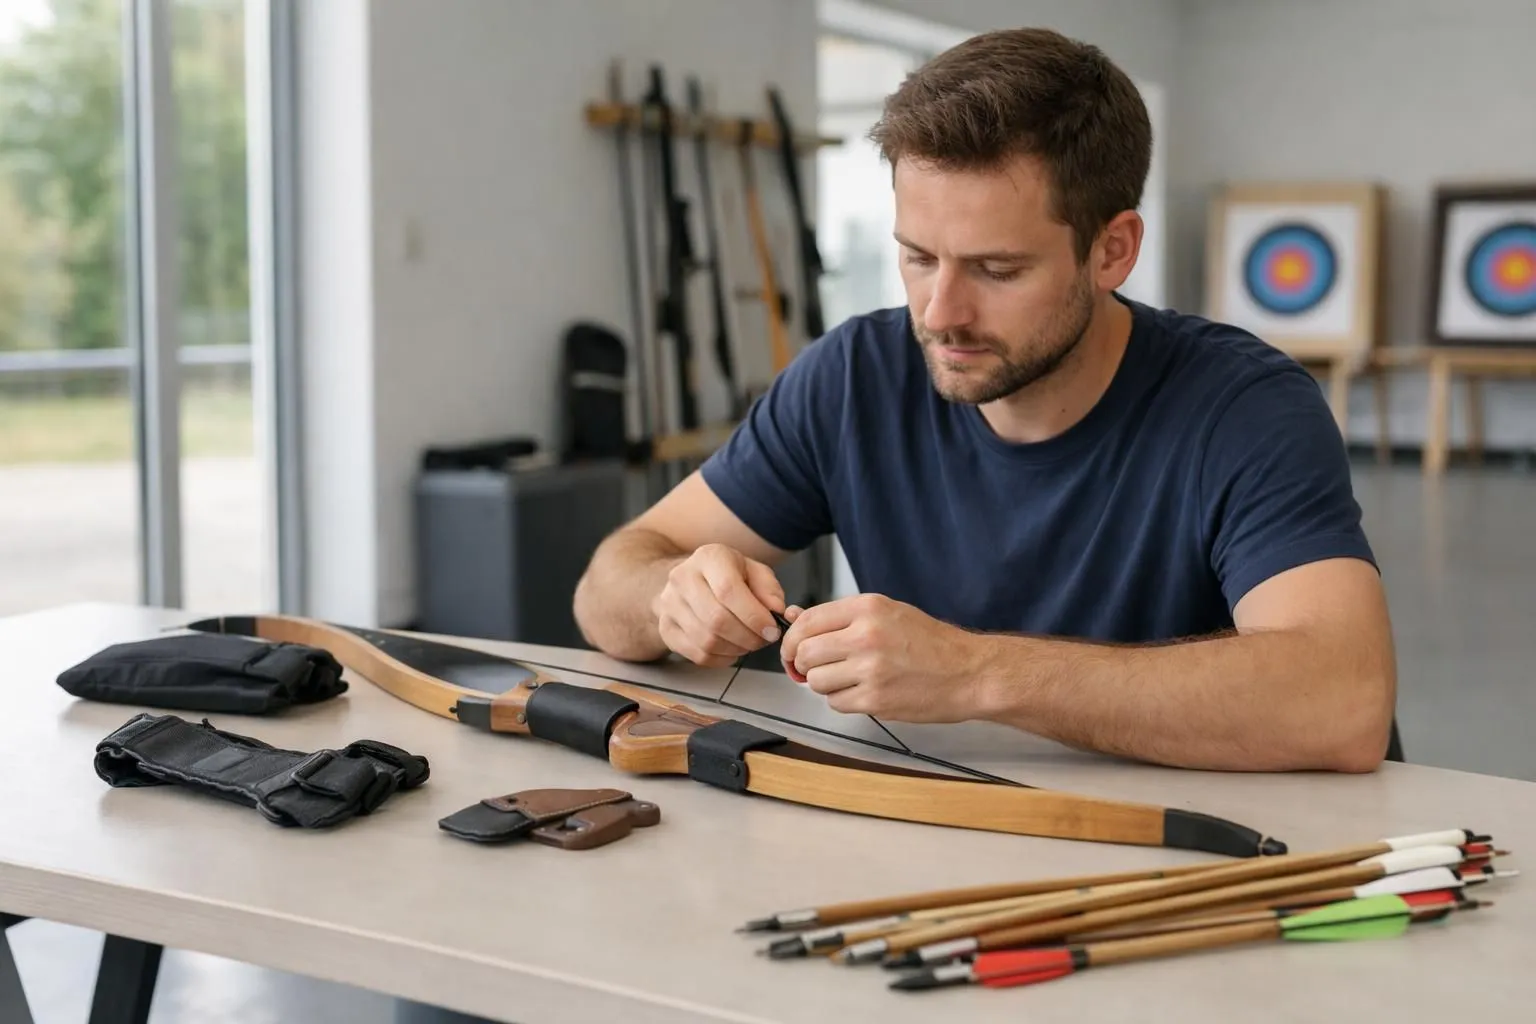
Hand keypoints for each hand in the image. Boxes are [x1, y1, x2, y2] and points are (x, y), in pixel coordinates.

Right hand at [651, 544, 786, 666]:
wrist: (689, 581)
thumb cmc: (727, 576)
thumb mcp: (753, 571)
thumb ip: (768, 588)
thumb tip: (776, 610)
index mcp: (708, 557)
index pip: (728, 590)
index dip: (753, 615)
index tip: (771, 630)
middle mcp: (682, 578)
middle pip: (716, 619)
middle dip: (747, 637)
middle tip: (763, 640)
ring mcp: (669, 605)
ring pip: (707, 640)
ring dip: (736, 649)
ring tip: (749, 643)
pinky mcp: (666, 629)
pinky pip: (698, 654)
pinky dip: (721, 659)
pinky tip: (732, 649)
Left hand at [778, 594, 984, 721]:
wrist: (969, 672)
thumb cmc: (931, 643)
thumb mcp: (887, 613)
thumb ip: (840, 617)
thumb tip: (793, 618)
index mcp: (867, 608)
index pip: (807, 621)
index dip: (792, 639)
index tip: (793, 649)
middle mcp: (865, 636)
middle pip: (805, 653)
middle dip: (803, 664)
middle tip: (815, 667)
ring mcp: (870, 670)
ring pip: (816, 681)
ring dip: (824, 684)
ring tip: (848, 678)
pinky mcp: (875, 700)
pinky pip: (835, 703)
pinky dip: (842, 700)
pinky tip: (863, 691)